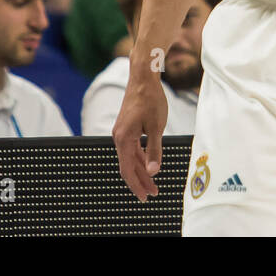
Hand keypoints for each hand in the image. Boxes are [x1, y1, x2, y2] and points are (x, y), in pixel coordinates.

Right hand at [113, 65, 168, 200]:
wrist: (143, 77)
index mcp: (123, 138)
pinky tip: (148, 164)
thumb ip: (154, 151)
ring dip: (141, 170)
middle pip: (128, 166)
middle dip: (140, 181)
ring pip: (130, 157)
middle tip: (153, 194)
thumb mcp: (156, 128)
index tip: (146, 197)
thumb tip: (153, 172)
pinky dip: (140, 158)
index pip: (127, 170)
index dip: (137, 185)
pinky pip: (131, 148)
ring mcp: (121, 131)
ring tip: (153, 183)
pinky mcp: (126, 126)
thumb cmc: (151, 100)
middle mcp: (118, 137)